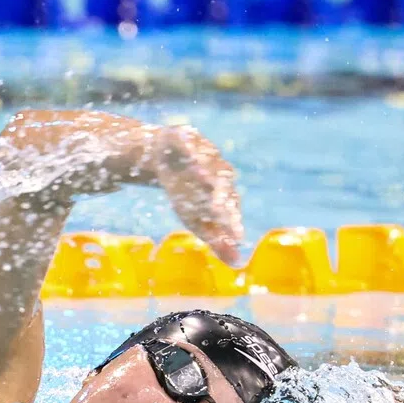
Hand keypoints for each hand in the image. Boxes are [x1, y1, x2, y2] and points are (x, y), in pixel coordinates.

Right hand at [150, 125, 243, 264]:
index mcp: (223, 194)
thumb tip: (237, 264)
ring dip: (207, 172)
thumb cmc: (186, 193)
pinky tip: (188, 156)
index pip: (230, 210)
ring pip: (208, 164)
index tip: (237, 237)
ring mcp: (203, 154)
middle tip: (221, 213)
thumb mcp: (198, 220)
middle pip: (222, 187)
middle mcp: (218, 173)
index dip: (232, 222)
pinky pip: (187, 143)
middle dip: (221, 198)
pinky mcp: (185, 138)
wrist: (166, 158)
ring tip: (206, 181)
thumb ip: (218, 241)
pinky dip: (189, 149)